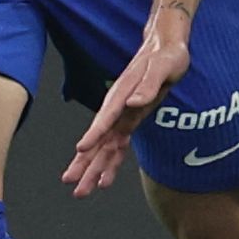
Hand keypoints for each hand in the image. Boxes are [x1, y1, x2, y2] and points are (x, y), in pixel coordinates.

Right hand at [65, 9, 193, 194]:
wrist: (166, 47)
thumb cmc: (166, 55)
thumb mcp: (164, 66)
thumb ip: (149, 84)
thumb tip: (135, 101)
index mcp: (122, 93)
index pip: (106, 117)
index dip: (94, 134)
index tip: (81, 149)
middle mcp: (117, 107)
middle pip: (98, 138)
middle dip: (85, 161)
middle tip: (72, 182)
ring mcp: (122, 115)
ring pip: (104, 147)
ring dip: (93, 169)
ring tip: (81, 190)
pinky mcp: (130, 120)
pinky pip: (117, 146)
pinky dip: (110, 163)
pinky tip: (104, 179)